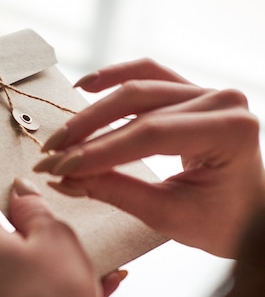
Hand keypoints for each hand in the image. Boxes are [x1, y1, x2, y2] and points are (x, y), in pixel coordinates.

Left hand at [0, 178, 124, 296]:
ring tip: (102, 270)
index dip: (0, 179)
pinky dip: (45, 292)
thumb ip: (34, 208)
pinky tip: (92, 294)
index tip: (22, 176)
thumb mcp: (55, 238)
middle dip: (37, 232)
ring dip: (50, 265)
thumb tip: (19, 193)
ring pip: (13, 270)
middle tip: (75, 231)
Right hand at [34, 60, 264, 257]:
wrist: (249, 213)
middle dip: (89, 132)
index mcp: (231, 131)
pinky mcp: (192, 91)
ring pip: (139, 87)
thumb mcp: (168, 215)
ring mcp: (208, 91)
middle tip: (51, 155)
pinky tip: (86, 86)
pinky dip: (116, 78)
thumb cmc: (221, 221)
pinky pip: (150, 75)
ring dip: (95, 108)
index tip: (59, 168)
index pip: (150, 135)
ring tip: (62, 134)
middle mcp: (223, 101)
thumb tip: (64, 180)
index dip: (99, 151)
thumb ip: (116, 191)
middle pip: (139, 105)